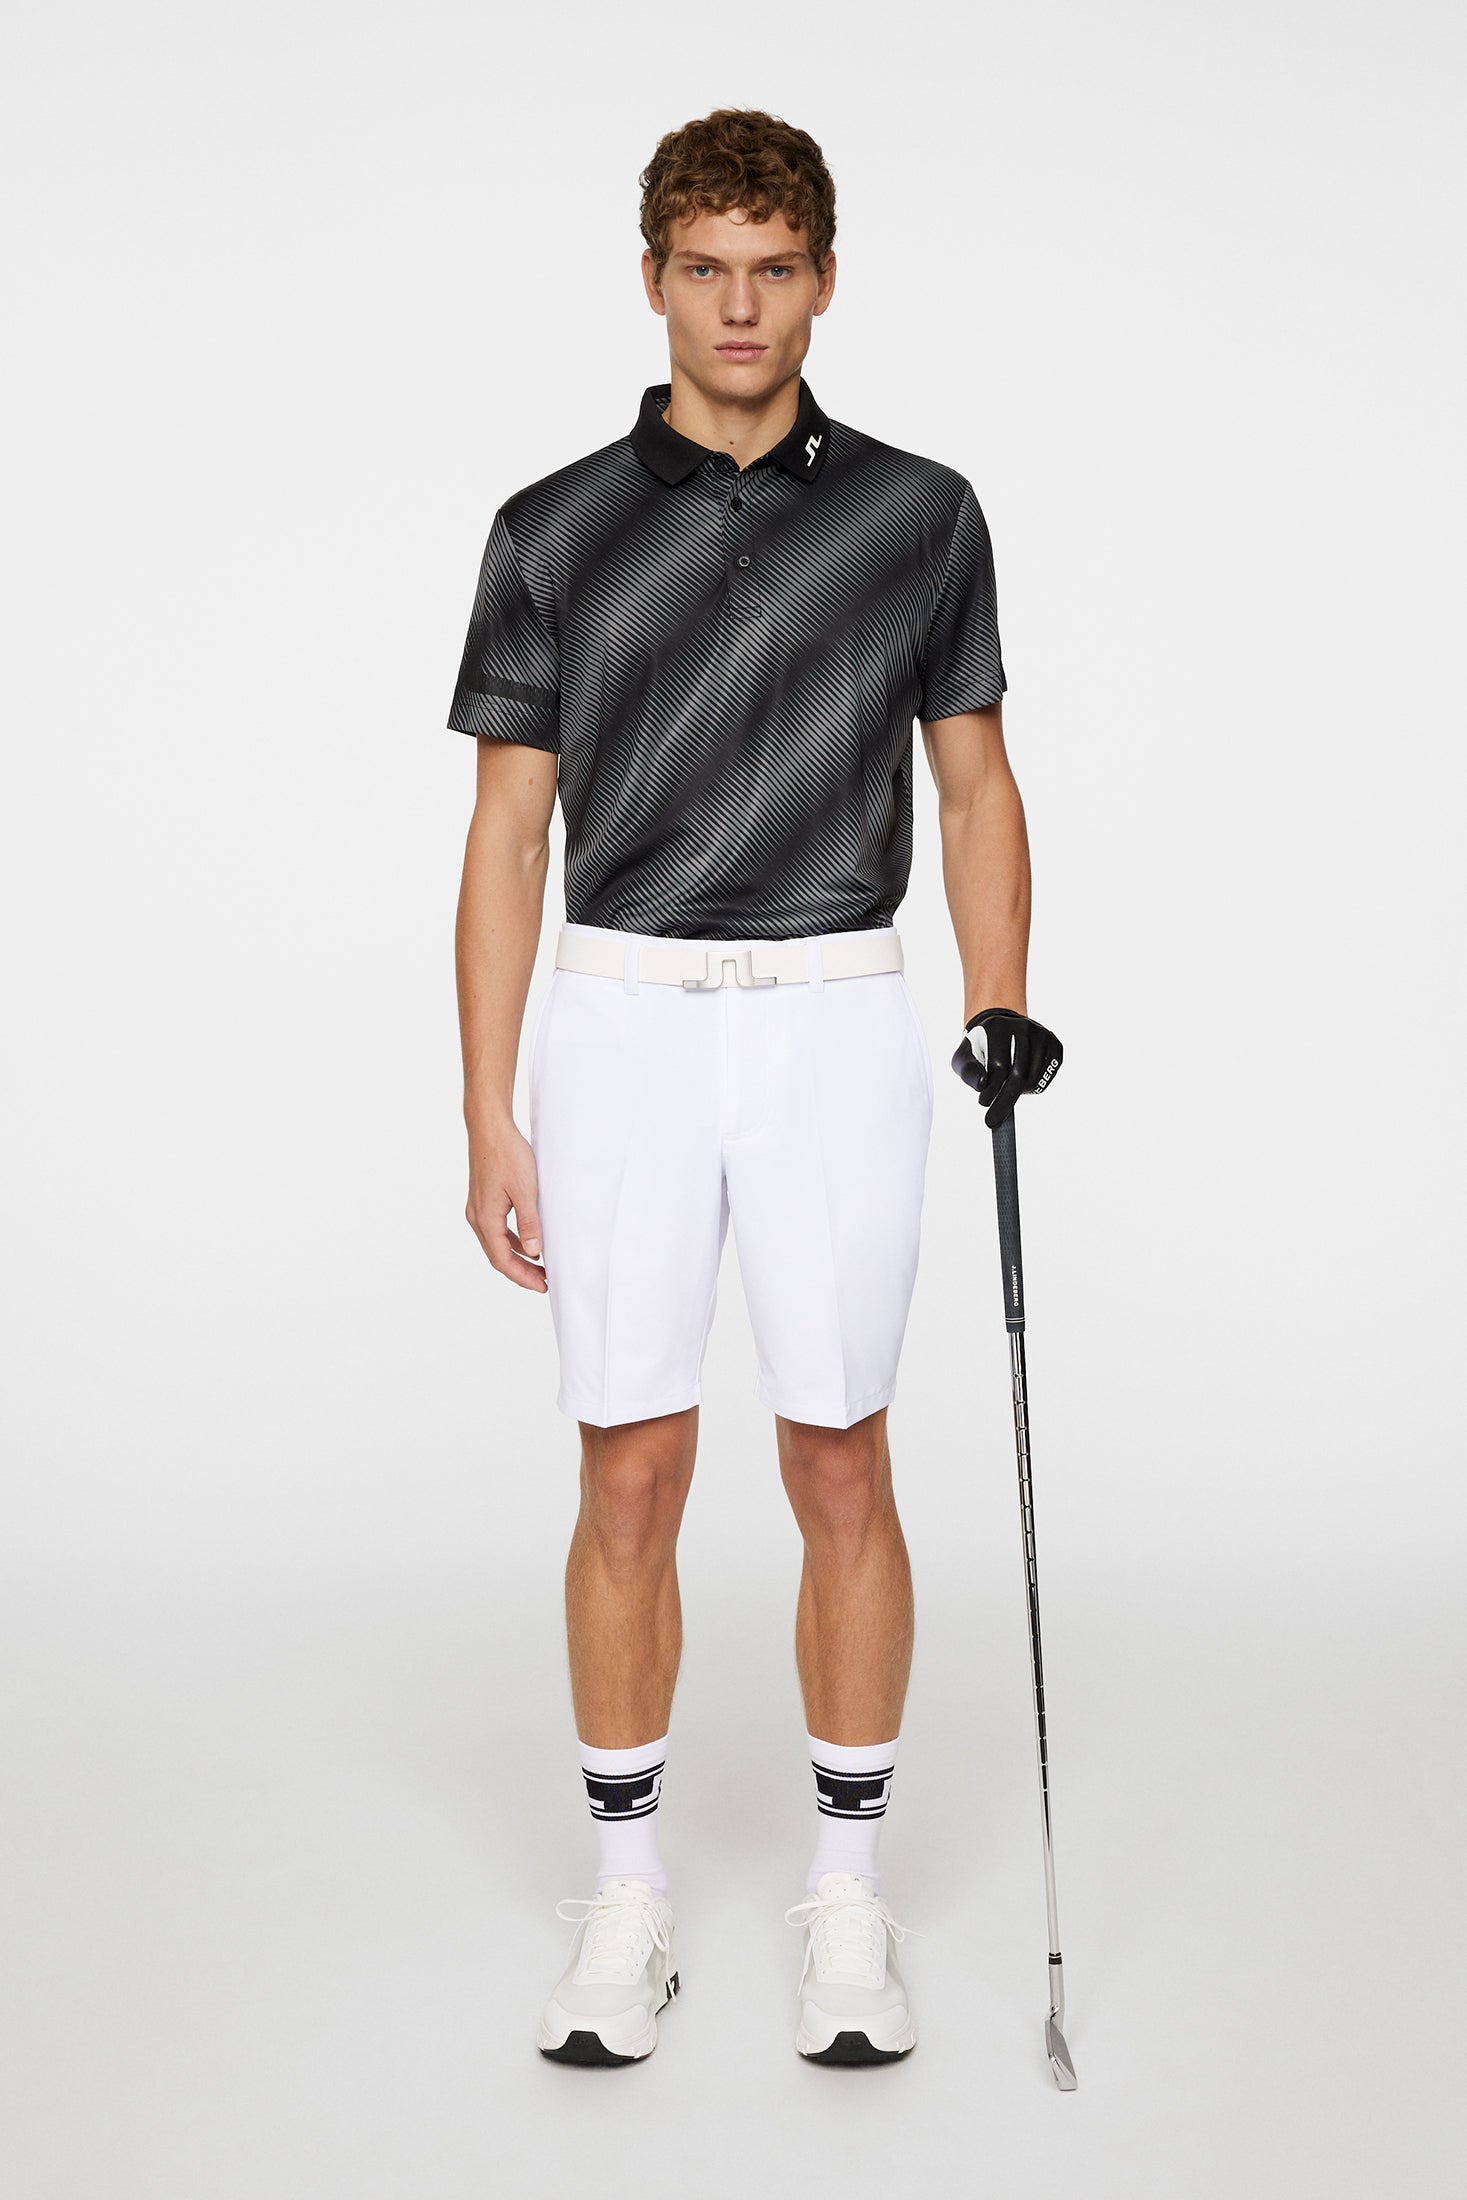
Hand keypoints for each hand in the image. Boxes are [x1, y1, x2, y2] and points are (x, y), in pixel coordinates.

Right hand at [465, 1118, 548, 1292]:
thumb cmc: (506, 1154)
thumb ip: (530, 1223)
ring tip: (539, 1267)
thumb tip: (534, 1252)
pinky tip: (529, 1243)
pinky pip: (497, 1230)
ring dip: (517, 1257)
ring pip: (497, 1244)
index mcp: (486, 1219)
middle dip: (521, 1271)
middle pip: (498, 1256)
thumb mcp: (525, 1190)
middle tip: (544, 1282)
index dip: (523, 1276)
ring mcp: (478, 1209)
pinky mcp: (483, 1200)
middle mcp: (477, 1217)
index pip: (503, 1260)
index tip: (542, 1285)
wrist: (489, 1128)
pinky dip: (513, 1241)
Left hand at [951, 1007, 1062, 1128]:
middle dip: (1005, 1101)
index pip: (998, 1066)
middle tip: (993, 1121)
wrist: (1000, 1030)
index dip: (991, 1089)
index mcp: (998, 1026)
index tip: (983, 1104)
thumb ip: (967, 1071)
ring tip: (1006, 1087)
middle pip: (1019, 1074)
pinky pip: (1048, 1074)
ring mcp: (1042, 1034)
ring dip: (1019, 1092)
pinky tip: (1022, 1082)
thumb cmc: (980, 1049)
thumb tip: (982, 1084)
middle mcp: (1024, 1027)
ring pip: (1034, 1077)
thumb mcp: (964, 1057)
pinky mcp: (1055, 1044)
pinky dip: (1035, 1085)